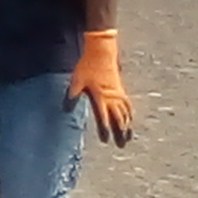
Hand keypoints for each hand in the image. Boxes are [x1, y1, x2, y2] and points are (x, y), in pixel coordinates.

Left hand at [69, 29, 134, 145]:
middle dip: (119, 132)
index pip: (103, 116)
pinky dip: (130, 113)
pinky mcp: (120, 89)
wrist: (101, 52)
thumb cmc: (87, 66)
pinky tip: (131, 119)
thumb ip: (72, 95)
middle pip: (117, 117)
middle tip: (121, 145)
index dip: (104, 128)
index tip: (105, 140)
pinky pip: (128, 104)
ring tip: (128, 137)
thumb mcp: (76, 80)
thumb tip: (66, 110)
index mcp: (100, 96)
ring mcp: (118, 93)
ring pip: (125, 112)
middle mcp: (111, 97)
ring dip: (127, 125)